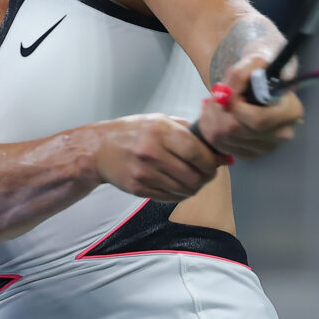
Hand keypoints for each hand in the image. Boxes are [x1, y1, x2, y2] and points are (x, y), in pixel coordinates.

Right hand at [94, 113, 224, 200]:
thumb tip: (217, 148)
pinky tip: (179, 185)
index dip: (213, 161)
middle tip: (209, 173)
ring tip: (195, 179)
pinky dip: (180, 193)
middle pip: (194, 175)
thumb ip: (188, 131)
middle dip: (208, 176)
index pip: (197, 152)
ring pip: (184, 189)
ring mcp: (144, 173)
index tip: (218, 161)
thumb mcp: (159, 121)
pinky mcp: (139, 189)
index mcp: (160, 131)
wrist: (99, 149)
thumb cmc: (133, 132)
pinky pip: (170, 197)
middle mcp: (152, 152)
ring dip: (196, 187)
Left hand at [194, 56, 303, 158]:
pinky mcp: (252, 154)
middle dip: (221, 113)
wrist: (259, 84)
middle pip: (239, 131)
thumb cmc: (258, 74)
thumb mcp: (253, 64)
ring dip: (215, 120)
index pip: (258, 120)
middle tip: (218, 99)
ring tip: (217, 105)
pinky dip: (215, 131)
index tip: (228, 94)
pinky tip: (220, 117)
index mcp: (291, 111)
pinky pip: (225, 146)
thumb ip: (241, 74)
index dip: (236, 107)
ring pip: (228, 138)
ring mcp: (268, 147)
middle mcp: (283, 133)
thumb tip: (228, 93)